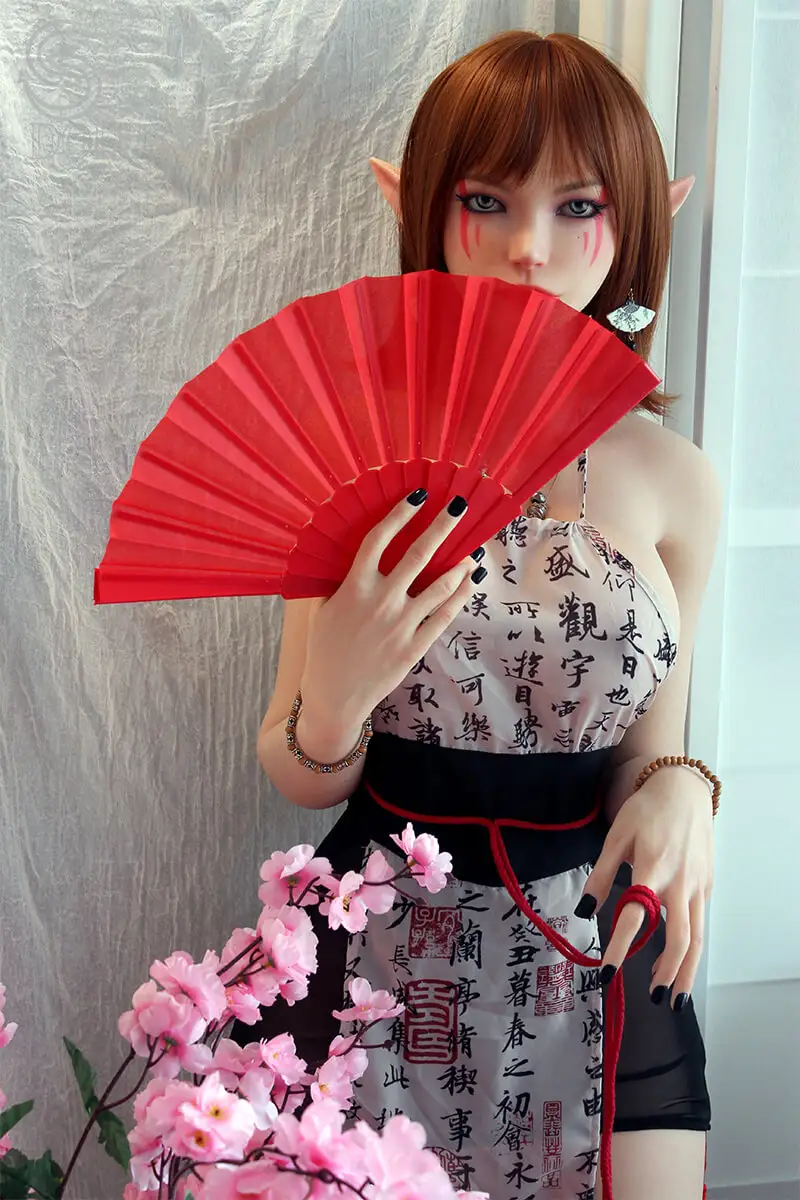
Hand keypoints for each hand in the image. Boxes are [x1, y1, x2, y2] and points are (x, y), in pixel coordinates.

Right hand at [299, 489, 485, 727]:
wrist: (334, 697)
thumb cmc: (324, 650)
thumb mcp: (322, 609)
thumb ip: (338, 581)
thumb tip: (352, 553)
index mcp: (354, 587)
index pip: (379, 539)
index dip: (400, 513)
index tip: (418, 495)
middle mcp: (381, 601)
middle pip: (418, 554)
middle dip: (442, 526)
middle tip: (460, 506)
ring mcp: (401, 624)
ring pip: (440, 585)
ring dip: (461, 563)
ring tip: (474, 550)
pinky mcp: (415, 646)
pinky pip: (445, 615)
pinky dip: (462, 595)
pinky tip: (472, 581)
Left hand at [577, 766, 713, 1009]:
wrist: (683, 789)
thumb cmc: (646, 811)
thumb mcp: (616, 837)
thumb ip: (601, 875)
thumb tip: (584, 910)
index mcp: (653, 869)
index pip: (636, 917)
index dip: (620, 947)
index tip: (607, 973)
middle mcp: (680, 883)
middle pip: (682, 939)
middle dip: (669, 973)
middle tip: (654, 998)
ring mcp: (698, 886)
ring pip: (698, 937)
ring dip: (686, 970)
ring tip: (672, 995)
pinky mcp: (707, 885)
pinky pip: (699, 920)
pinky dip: (690, 945)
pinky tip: (674, 957)